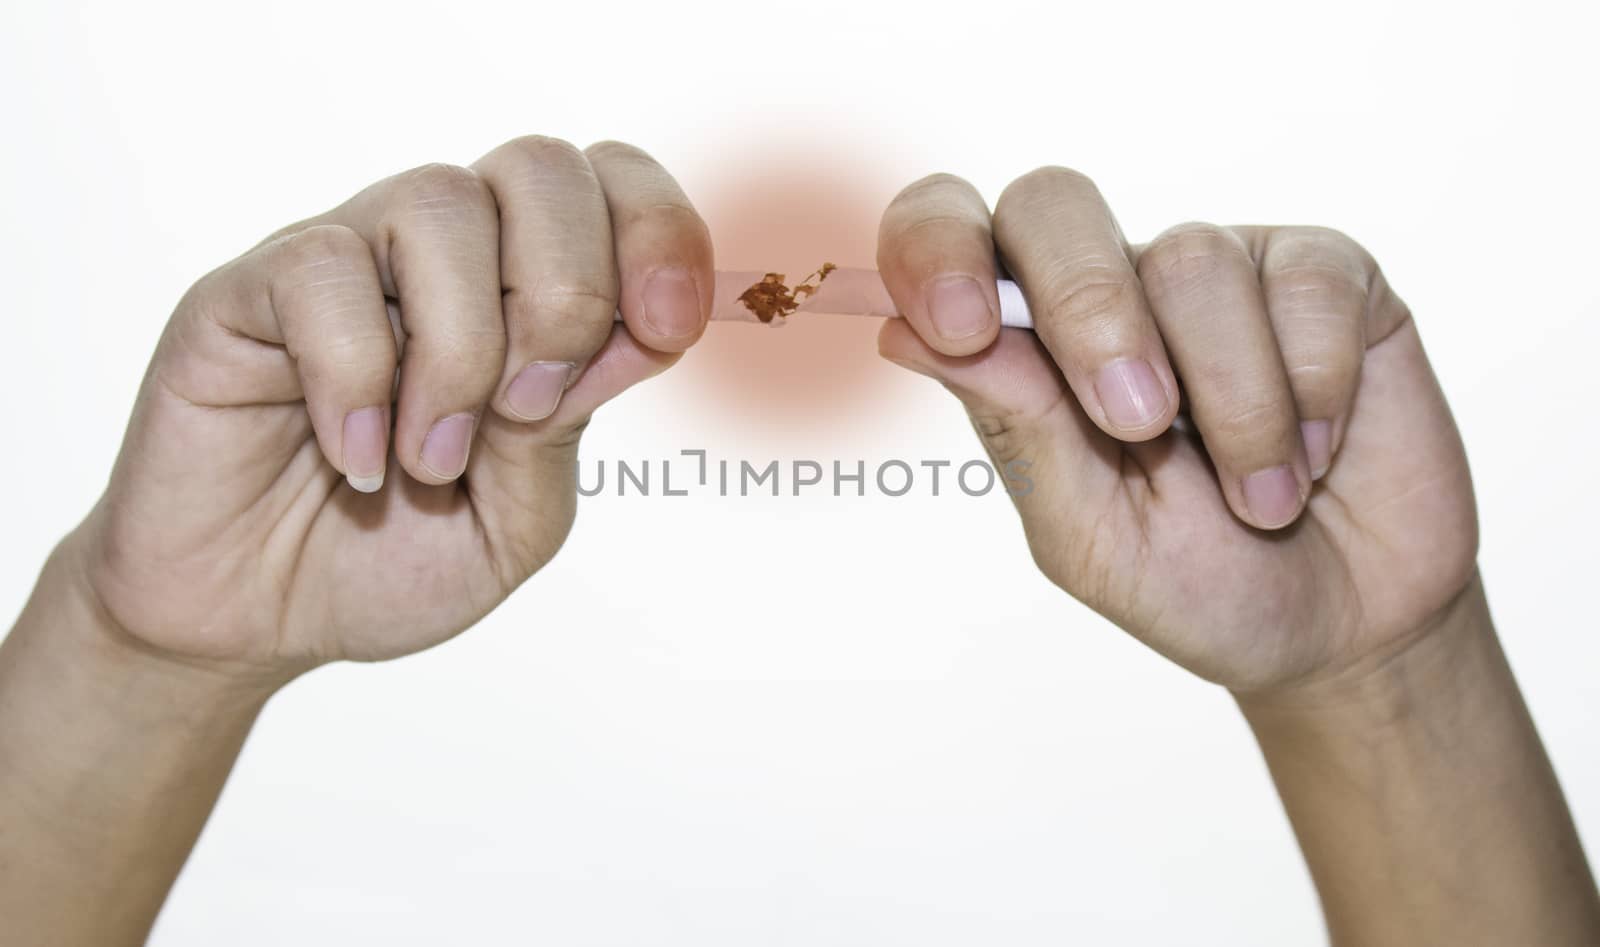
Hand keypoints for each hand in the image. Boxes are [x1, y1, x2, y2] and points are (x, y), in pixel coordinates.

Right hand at [73, 137, 712, 680]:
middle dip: (567, 292)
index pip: (611, 185)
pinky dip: (359, 379)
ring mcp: (347, 262)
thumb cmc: (390, 561)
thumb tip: (629, 331)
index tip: (667, 328)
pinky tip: (357, 459)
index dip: (658, 233)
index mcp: (523, 293)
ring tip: (430, 458)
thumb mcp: (515, 521)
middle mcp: (441, 258)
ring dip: (461, 348)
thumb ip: (568, 429)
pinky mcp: (249, 290)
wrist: (253, 620)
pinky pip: (323, 270)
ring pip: (440, 203)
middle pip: (540, 167)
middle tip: (527, 409)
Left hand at [875, 169, 1476, 693]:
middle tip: (1136, 423)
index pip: (949, 232)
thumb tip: (904, 333)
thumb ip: (1018, 429)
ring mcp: (1219, 272)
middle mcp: (1114, 287)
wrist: (1343, 627)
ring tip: (1259, 500)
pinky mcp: (1324, 275)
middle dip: (1087, 308)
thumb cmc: (1198, 583)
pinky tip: (1318, 452)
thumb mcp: (1089, 535)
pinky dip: (1313, 388)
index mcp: (1028, 343)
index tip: (956, 324)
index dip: (934, 248)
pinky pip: (1307, 283)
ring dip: (1233, 405)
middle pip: (1055, 204)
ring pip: (1194, 260)